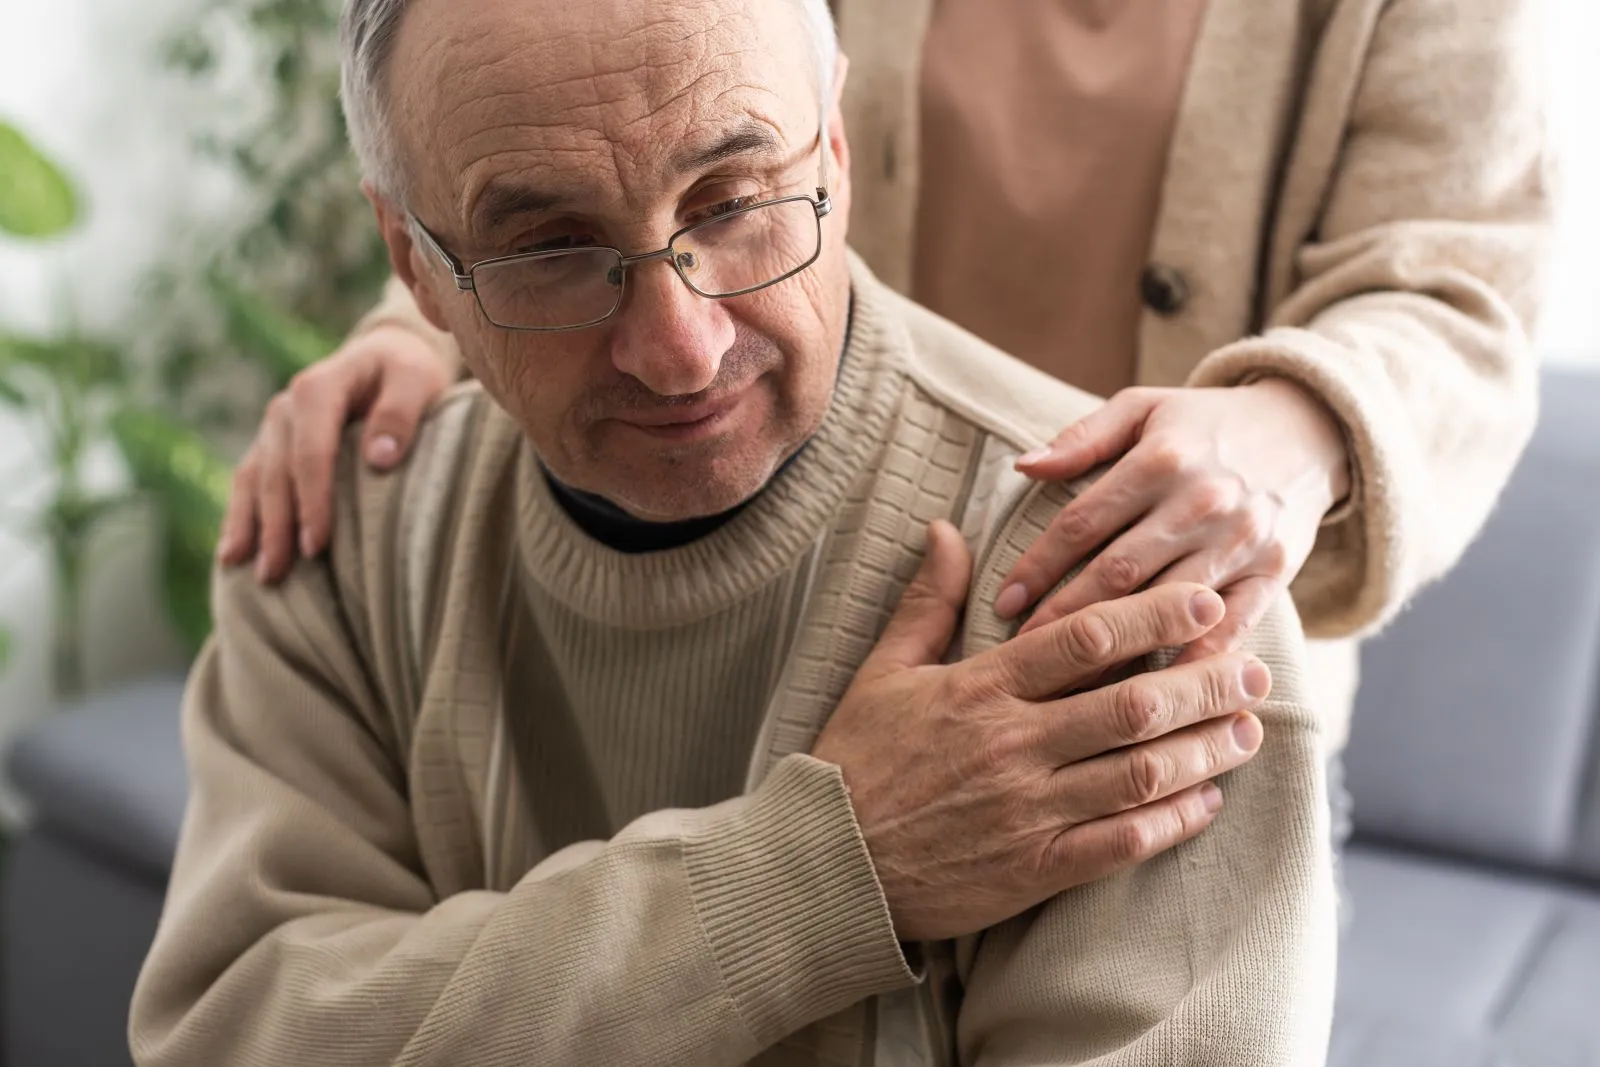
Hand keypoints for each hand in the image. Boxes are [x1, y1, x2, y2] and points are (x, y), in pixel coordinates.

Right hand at [217, 324, 454, 582]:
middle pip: (277, 473)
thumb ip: (401, 414)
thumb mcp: (418, 381)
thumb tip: (378, 458)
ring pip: (255, 481)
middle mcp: (286, 407)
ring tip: (260, 576)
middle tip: (280, 576)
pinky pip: (248, 483)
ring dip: (253, 529)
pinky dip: (240, 517)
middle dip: (277, 526)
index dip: (312, 500)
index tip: (318, 546)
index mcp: (319, 387)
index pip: (312, 452)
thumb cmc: (408, 374)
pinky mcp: (271, 445)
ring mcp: (273, 427)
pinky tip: (234, 555)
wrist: (386, 357)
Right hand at [813, 520, 1270, 942]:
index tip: (1204, 599)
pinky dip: (1172, 821)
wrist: (827, 864)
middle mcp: (1013, 746)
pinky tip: (1206, 800)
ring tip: (1248, 730)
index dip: (1154, 615)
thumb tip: (945, 529)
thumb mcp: (883, 672)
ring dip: (1204, 750)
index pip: (1085, 639)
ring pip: (1139, 773)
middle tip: (1253, 668)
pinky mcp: (1035, 869)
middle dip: (1204, 683)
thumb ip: (927, 601)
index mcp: (981, 690)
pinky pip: (1121, 844)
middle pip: (1132, 704)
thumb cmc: (856, 761)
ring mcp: (1028, 811)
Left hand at [995, 380, 1349, 662]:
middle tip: (1022, 653)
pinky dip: (1196, 661)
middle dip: (1065, 616)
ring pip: (1167, 605)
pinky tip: (1159, 692)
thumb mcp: (1145, 409)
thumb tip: (1024, 465)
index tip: (1004, 602)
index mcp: (1161, 460)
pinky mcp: (1275, 573)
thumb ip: (1084, 437)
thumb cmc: (1207, 424)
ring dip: (1119, 646)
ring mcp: (1241, 541)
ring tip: (1073, 682)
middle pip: (1119, 571)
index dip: (1039, 565)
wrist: (1310, 431)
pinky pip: (1232, 627)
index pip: (1083, 522)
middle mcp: (1201, 502)